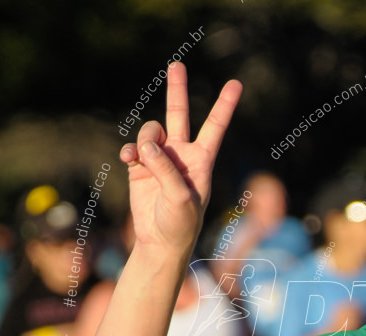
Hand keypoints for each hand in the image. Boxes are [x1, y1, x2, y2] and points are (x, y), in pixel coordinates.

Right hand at [120, 63, 241, 255]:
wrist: (160, 241)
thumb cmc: (181, 224)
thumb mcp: (181, 198)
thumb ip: (165, 169)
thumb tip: (146, 144)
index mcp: (202, 160)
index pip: (215, 127)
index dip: (225, 105)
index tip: (236, 84)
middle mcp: (182, 155)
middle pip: (180, 114)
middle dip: (177, 89)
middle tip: (177, 64)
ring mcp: (160, 159)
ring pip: (151, 131)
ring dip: (146, 140)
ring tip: (143, 159)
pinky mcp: (140, 168)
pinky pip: (133, 148)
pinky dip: (130, 151)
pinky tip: (129, 160)